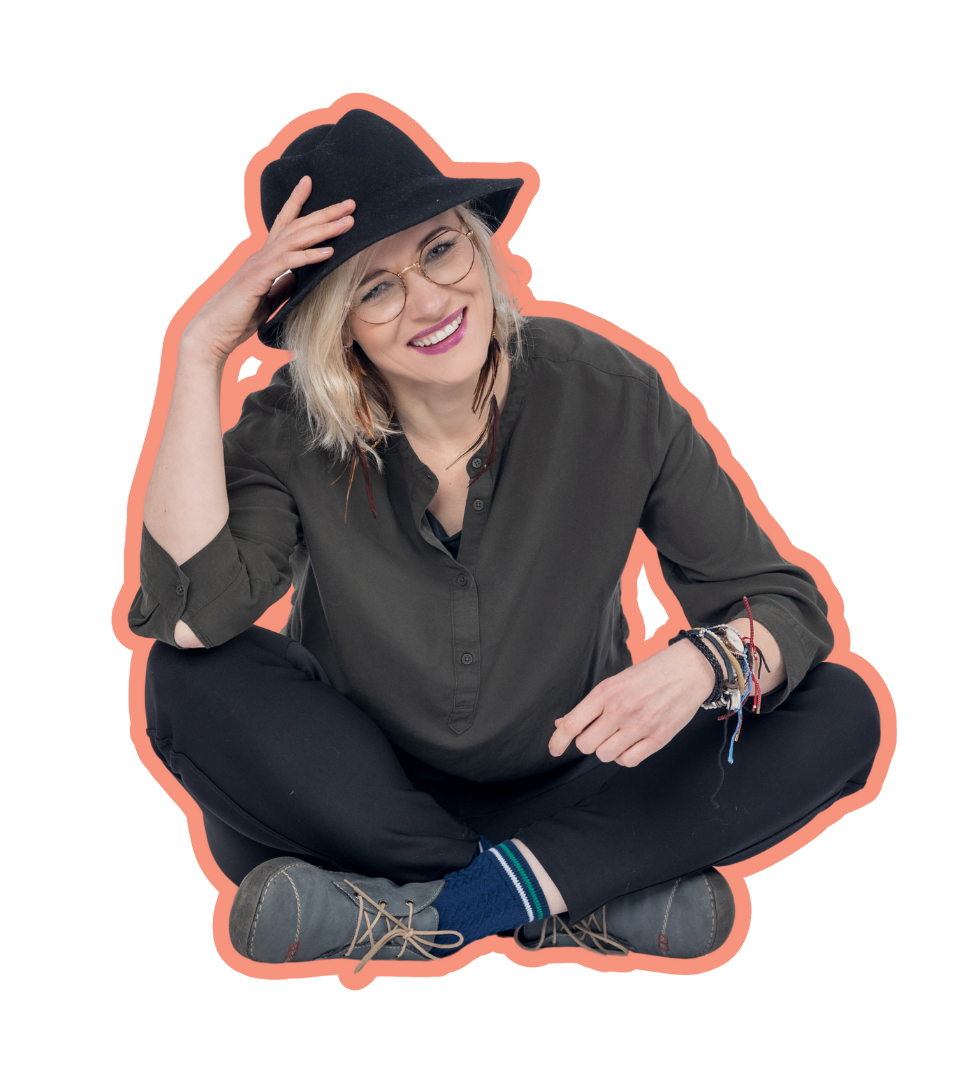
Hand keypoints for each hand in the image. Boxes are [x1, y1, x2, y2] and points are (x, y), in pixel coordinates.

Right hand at [181, 177, 354, 365]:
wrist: (214, 333)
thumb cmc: (239, 318)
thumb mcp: (269, 297)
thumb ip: (283, 284)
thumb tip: (298, 276)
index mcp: (264, 258)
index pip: (284, 223)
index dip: (297, 201)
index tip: (310, 181)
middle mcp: (261, 254)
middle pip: (296, 226)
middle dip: (324, 213)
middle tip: (350, 203)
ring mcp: (258, 264)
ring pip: (294, 239)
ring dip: (324, 230)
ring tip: (348, 222)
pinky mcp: (257, 279)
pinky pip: (287, 263)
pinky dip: (309, 256)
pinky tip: (329, 252)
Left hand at [549, 640, 715, 767]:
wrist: (690, 670)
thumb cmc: (651, 673)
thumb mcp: (616, 681)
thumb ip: (590, 705)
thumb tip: (563, 723)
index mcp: (607, 692)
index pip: (573, 723)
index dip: (558, 740)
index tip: (554, 749)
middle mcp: (621, 710)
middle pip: (586, 745)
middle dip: (587, 741)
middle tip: (598, 732)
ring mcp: (641, 726)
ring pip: (605, 755)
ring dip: (606, 749)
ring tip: (616, 736)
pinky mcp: (659, 738)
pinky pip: (629, 761)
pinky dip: (624, 756)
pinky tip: (629, 744)